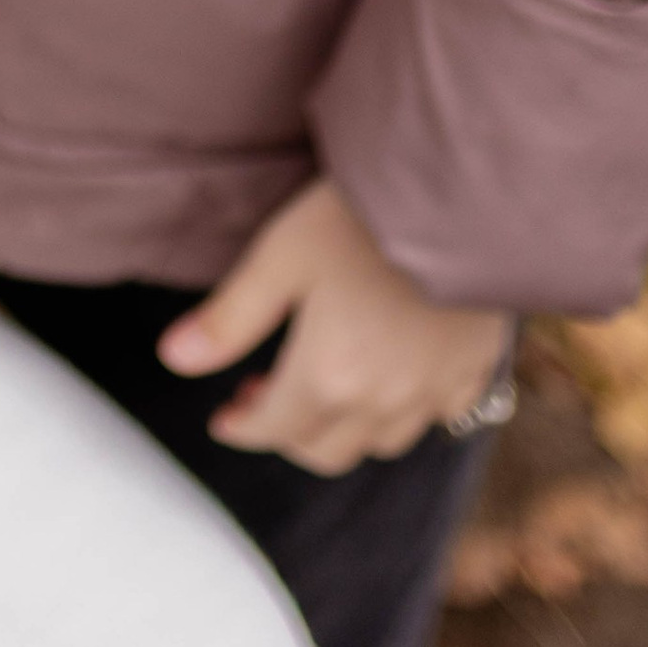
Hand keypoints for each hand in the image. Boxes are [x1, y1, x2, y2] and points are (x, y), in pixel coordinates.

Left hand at [160, 177, 511, 474]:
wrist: (462, 196)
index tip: (225, 419)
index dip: (241, 427)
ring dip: (343, 430)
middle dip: (286, 432)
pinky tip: (394, 382)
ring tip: (325, 389)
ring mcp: (434, 390)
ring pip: (379, 442)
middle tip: (263, 394)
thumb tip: (174, 359)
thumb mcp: (281, 256)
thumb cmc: (362, 218)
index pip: (271, 428)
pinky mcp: (474, 370)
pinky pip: (436, 418)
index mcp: (327, 377)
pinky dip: (405, 413)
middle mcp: (382, 401)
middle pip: (324, 450)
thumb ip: (230, 318)